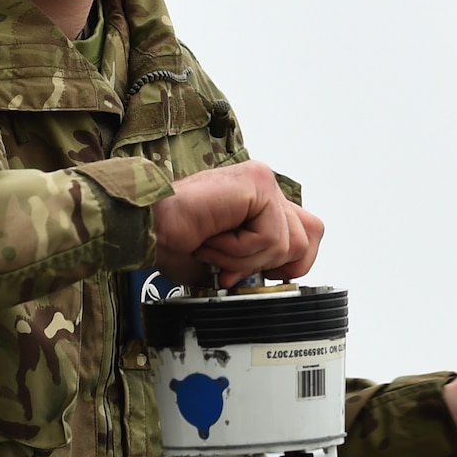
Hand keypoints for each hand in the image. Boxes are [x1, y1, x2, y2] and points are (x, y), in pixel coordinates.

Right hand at [151, 162, 324, 285]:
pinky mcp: (258, 183)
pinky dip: (239, 250)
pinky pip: (270, 237)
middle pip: (306, 239)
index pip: (308, 234)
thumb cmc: (176, 241)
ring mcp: (263, 181)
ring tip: (214, 244)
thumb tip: (283, 275)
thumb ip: (262, 260)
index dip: (287, 264)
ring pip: (288, 243)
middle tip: (228, 263)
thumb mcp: (232, 260)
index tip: (249, 272)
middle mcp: (266, 187)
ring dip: (245, 258)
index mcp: (262, 203)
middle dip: (266, 264)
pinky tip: (212, 237)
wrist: (147, 230)